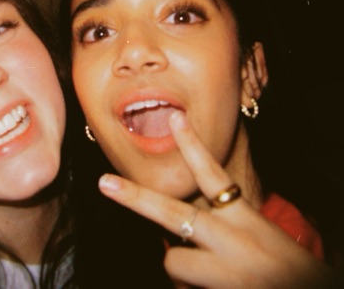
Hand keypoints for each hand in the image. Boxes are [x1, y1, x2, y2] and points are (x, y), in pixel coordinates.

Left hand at [98, 113, 335, 287]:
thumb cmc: (286, 267)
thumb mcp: (260, 236)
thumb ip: (223, 219)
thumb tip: (182, 218)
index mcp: (247, 221)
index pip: (215, 176)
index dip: (193, 146)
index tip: (174, 118)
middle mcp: (234, 244)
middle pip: (175, 215)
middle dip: (135, 197)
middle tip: (104, 183)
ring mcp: (226, 274)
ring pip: (173, 261)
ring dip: (182, 264)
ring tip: (210, 274)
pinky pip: (182, 288)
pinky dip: (192, 286)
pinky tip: (215, 288)